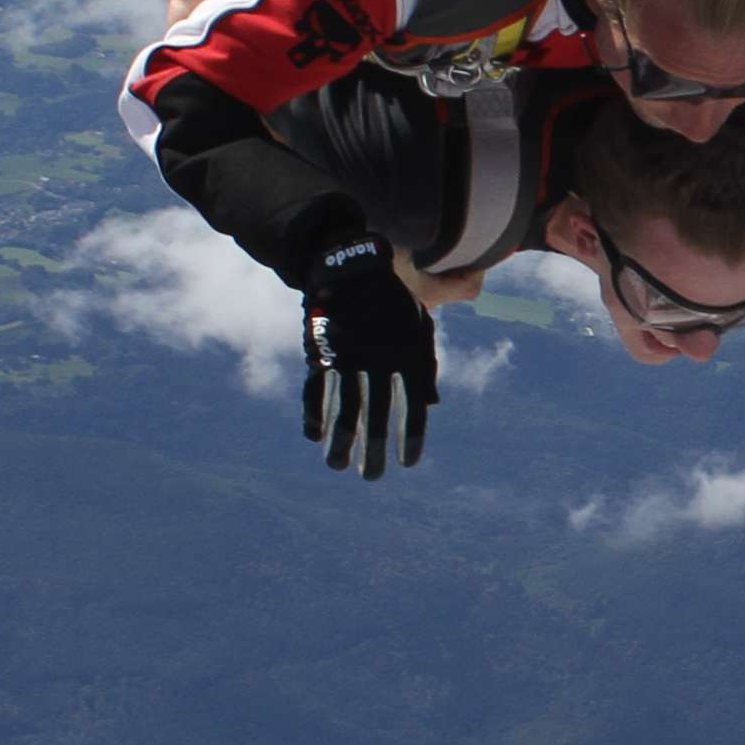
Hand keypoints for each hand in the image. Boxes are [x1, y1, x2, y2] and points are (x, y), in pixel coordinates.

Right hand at [298, 239, 438, 474]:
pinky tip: (314, 436)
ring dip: (340, 443)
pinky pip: (315, 392)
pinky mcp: (320, 352)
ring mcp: (348, 357)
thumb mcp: (419, 325)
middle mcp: (379, 361)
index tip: (407, 464)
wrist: (352, 266)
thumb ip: (426, 365)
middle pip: (378, 418)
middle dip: (374, 453)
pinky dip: (313, 415)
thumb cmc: (391, 300)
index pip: (414, 409)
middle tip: (371, 477)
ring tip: (339, 466)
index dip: (412, 440)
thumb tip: (431, 405)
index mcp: (409, 355)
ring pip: (343, 411)